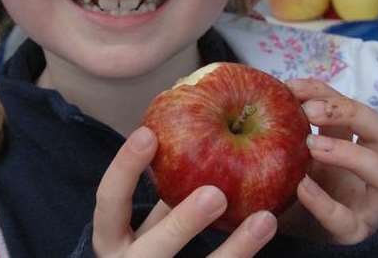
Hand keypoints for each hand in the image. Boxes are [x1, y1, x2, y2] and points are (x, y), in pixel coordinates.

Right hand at [92, 126, 276, 256]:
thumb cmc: (151, 246)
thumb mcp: (147, 223)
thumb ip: (163, 192)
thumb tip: (187, 133)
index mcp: (110, 239)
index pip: (109, 200)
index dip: (125, 167)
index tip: (148, 133)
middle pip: (152, 249)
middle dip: (183, 223)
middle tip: (215, 195)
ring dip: (234, 249)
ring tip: (264, 220)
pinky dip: (245, 255)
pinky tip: (267, 228)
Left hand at [282, 79, 377, 244]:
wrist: (277, 223)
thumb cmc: (285, 173)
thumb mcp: (286, 142)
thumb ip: (282, 120)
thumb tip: (263, 88)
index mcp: (352, 139)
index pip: (350, 104)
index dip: (324, 92)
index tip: (291, 88)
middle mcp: (370, 166)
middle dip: (350, 112)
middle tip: (310, 110)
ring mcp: (368, 202)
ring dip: (352, 155)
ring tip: (311, 145)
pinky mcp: (353, 233)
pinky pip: (347, 220)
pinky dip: (324, 203)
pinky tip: (301, 187)